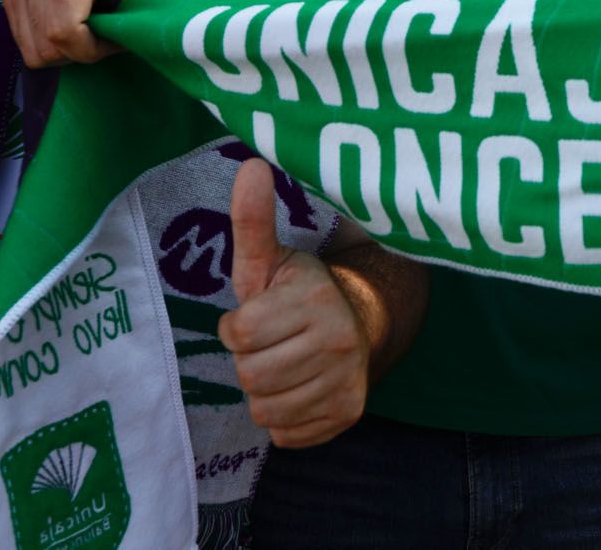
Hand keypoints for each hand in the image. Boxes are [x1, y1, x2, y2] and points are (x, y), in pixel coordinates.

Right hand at [2, 0, 166, 66]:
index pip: (63, 30)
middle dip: (78, 51)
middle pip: (45, 42)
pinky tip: (69, 27)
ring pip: (33, 48)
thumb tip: (112, 46)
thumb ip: (126, 26)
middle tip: (103, 35)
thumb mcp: (145, 4)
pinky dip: (48, 45)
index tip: (114, 40)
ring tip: (88, 29)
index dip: (90, 49)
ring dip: (64, 51)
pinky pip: (23, 41)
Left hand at [219, 158, 369, 447]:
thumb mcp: (271, 257)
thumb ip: (252, 219)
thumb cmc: (300, 292)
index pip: (239, 333)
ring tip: (284, 363)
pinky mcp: (348, 414)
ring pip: (265, 409)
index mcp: (314, 299)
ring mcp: (346, 381)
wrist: (361, 322)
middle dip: (251, 360)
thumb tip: (250, 165)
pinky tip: (299, 388)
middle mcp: (338, 341)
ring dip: (265, 391)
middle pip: (250, 376)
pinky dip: (284, 417)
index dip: (238, 326)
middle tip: (272, 342)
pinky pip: (286, 434)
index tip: (258, 315)